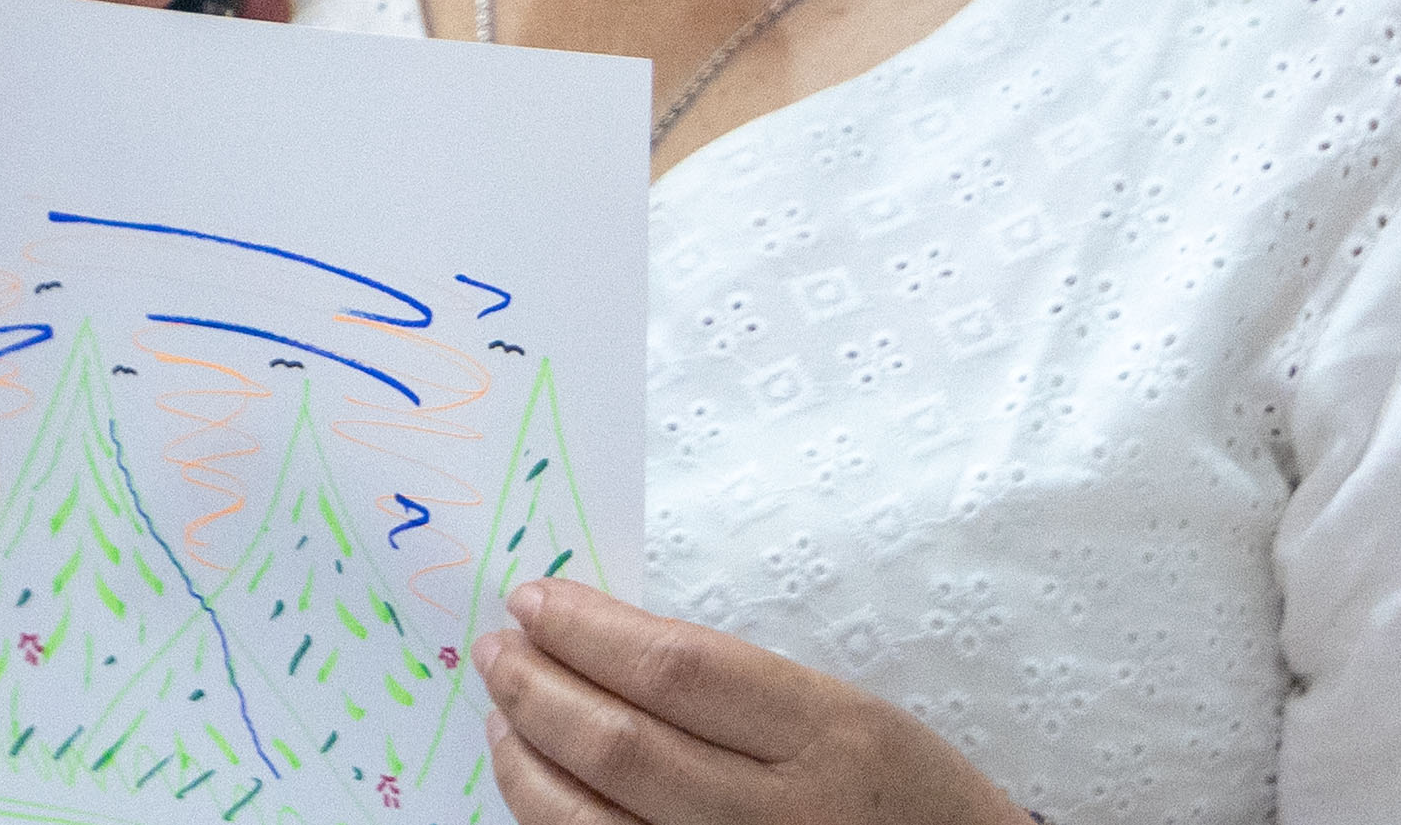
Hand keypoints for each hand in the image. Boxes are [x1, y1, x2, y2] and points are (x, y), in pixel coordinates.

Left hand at [474, 579, 1029, 824]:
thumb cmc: (903, 796)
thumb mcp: (848, 714)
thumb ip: (739, 685)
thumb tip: (607, 640)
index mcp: (830, 736)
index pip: (677, 669)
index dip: (589, 630)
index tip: (537, 597)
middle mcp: (780, 816)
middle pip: (622, 745)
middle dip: (539, 687)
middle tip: (497, 646)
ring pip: (592, 823)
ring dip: (527, 760)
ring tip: (502, 712)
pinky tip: (536, 788)